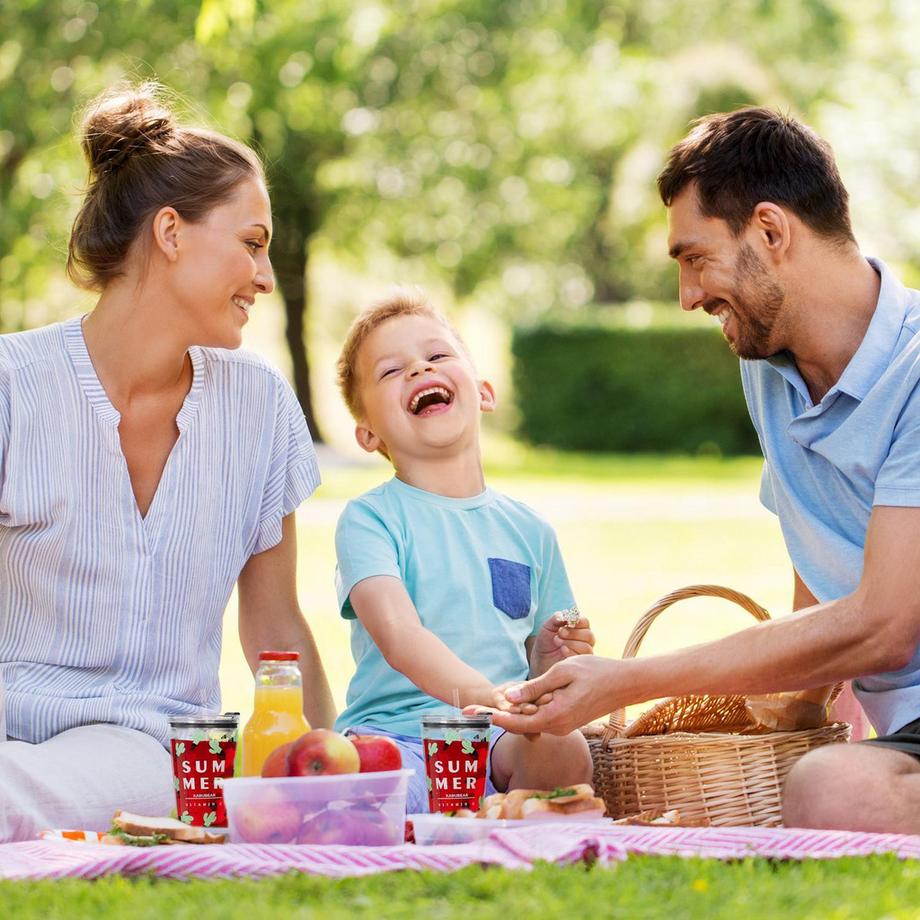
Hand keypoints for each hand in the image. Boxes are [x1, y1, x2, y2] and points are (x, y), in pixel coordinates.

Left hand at [466, 655, 621, 734]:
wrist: (626, 684)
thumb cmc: (595, 672)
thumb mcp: (562, 673)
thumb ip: (535, 687)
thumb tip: (508, 697)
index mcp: (553, 716)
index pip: (514, 721)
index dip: (489, 716)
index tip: (468, 712)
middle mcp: (556, 726)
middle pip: (519, 723)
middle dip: (496, 714)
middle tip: (469, 708)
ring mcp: (562, 726)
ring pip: (530, 718)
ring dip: (514, 710)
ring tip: (492, 700)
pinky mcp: (567, 720)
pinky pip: (541, 716)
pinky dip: (529, 707)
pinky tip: (521, 697)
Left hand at [529, 612, 594, 676]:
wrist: (540, 660)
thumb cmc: (546, 642)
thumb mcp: (548, 627)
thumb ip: (556, 619)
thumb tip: (564, 614)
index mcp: (578, 629)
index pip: (585, 622)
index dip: (578, 621)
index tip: (567, 622)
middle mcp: (584, 641)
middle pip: (589, 635)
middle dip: (574, 633)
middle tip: (560, 632)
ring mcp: (583, 654)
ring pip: (586, 647)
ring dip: (571, 643)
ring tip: (557, 641)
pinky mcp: (580, 665)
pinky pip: (581, 659)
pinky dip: (571, 652)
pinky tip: (562, 650)